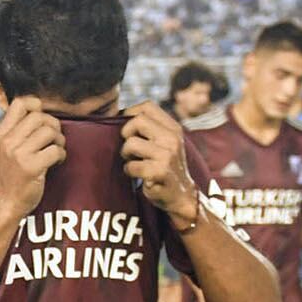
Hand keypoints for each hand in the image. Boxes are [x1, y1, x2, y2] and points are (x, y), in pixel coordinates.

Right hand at [0, 96, 64, 217]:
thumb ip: (18, 130)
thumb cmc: (11, 174)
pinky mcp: (32, 167)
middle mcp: (8, 141)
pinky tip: (56, 162)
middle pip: (40, 116)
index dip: (37, 106)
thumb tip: (41, 112)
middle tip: (52, 139)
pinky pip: (56, 150)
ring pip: (50, 132)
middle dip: (53, 125)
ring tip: (55, 150)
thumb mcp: (6, 148)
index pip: (20, 103)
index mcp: (1, 134)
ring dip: (59, 140)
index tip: (41, 120)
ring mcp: (19, 154)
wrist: (6, 202)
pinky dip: (61, 155)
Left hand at [120, 102, 197, 222]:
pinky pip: (130, 166)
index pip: (147, 106)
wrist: (181, 195)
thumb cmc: (165, 166)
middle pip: (136, 121)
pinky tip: (139, 175)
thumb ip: (150, 128)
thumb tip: (120, 114)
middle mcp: (172, 138)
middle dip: (125, 134)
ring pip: (130, 144)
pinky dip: (129, 171)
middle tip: (130, 149)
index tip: (126, 129)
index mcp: (173, 128)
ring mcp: (167, 155)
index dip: (129, 114)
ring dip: (126, 156)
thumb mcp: (164, 142)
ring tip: (135, 162)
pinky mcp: (160, 172)